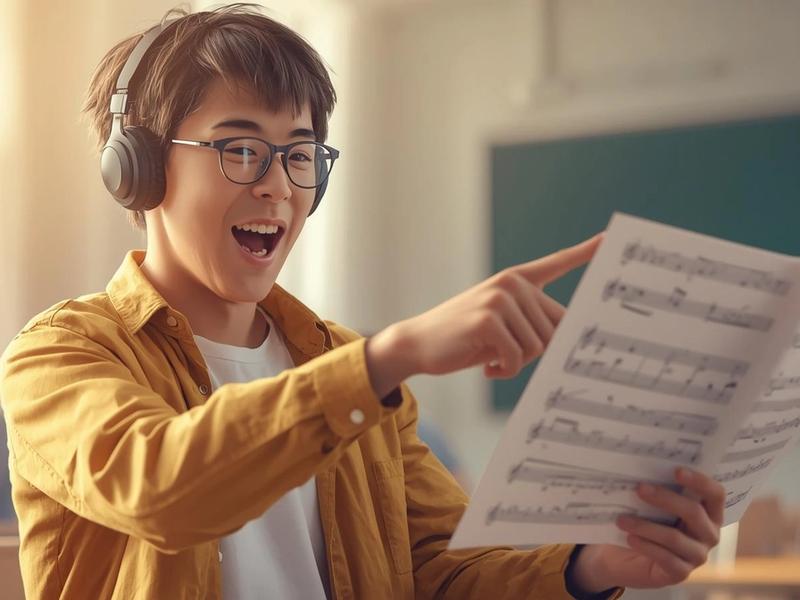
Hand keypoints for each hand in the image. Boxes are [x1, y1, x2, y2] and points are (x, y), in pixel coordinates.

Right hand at [365, 234, 602, 396]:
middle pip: (555, 329)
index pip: (557, 263)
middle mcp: (512, 283)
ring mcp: (500, 298)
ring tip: (493, 359)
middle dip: (534, 353)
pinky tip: (488, 369)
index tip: (611, 238)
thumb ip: (534, 325)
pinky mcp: (488, 318)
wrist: (419, 343)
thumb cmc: (465, 339)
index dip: (585, 252)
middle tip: (506, 356)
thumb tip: (571, 341)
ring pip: (538, 346)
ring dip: (518, 364)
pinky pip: (518, 357)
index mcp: (517, 281)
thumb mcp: (503, 327)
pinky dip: (506, 371)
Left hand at [568, 467, 724, 593]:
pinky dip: (646, 546)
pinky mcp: (680, 573)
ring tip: (622, 519)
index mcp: (708, 512)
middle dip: (665, 498)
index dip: (700, 481)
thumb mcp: (650, 503)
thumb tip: (641, 469)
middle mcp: (708, 534)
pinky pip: (666, 558)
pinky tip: (630, 538)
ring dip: (646, 526)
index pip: (715, 494)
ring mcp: (696, 556)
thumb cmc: (643, 521)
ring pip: (675, 537)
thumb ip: (655, 487)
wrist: (623, 556)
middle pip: (694, 512)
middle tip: (640, 488)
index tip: (676, 470)